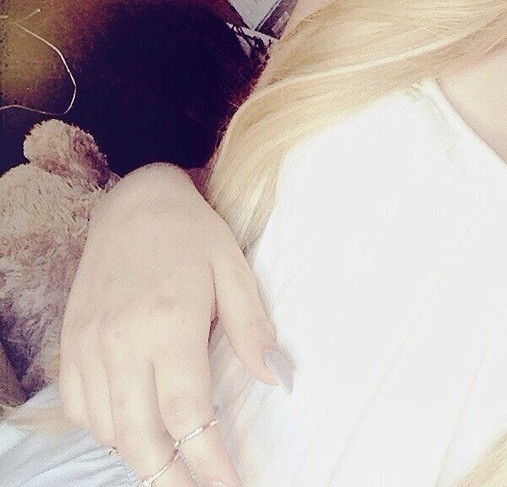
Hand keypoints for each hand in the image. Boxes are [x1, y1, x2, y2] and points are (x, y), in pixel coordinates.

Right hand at [59, 164, 288, 486]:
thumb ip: (253, 329)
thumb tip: (280, 380)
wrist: (135, 202)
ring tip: (177, 470)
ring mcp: (90, 345)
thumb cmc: (194, 235)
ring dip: (142, 458)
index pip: (185, 415)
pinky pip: (80, 409)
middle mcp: (121, 342)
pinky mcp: (72, 343)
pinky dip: (107, 432)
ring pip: (108, 429)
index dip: (207, 462)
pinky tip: (135, 433)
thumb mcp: (235, 271)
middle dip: (173, 478)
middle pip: (140, 437)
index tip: (229, 486)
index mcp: (168, 324)